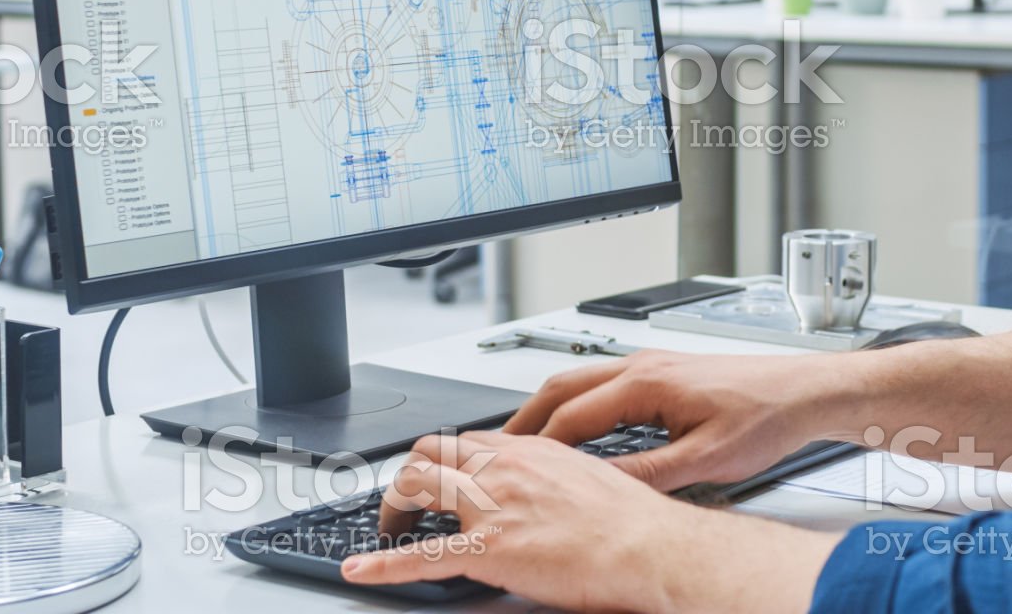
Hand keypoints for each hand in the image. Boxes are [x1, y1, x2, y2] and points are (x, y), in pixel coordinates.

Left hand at [347, 431, 834, 612]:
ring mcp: (494, 506)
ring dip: (393, 507)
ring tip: (386, 528)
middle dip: (409, 476)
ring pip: (418, 487)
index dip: (445, 462)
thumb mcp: (589, 479)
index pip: (467, 441)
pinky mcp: (490, 550)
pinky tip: (360, 571)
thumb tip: (542, 493)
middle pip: (432, 454)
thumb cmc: (634, 523)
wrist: (652, 547)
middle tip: (406, 502)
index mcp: (531, 449)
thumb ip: (553, 479)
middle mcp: (506, 467)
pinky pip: (421, 556)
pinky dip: (383, 565)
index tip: (438, 477)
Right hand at [502, 350, 847, 492]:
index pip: (570, 415)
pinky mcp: (662, 371)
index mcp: (646, 382)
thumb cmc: (766, 417)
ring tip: (524, 441)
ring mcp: (651, 364)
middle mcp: (642, 365)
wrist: (804, 391)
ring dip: (548, 409)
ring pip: (579, 381)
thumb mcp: (704, 460)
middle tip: (494, 450)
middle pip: (560, 387)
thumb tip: (602, 487)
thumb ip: (647, 474)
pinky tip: (576, 429)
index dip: (534, 445)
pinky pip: (602, 384)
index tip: (509, 467)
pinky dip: (575, 405)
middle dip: (524, 419)